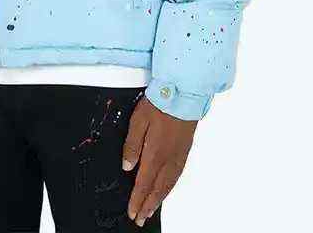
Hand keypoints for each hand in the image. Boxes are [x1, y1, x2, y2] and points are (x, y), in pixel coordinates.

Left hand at [122, 96, 197, 226]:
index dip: (137, 200)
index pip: (144, 183)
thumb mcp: (138, 121)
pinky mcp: (185, 150)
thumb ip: (132, 145)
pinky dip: (170, 187)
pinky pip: (177, 176)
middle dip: (148, 205)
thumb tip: (127, 166)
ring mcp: (179, 155)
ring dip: (159, 199)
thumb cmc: (161, 104)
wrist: (184, 94)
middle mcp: (169, 158)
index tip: (132, 212)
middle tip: (141, 218)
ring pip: (169, 185)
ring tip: (152, 209)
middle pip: (157, 189)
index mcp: (156, 153)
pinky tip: (168, 188)